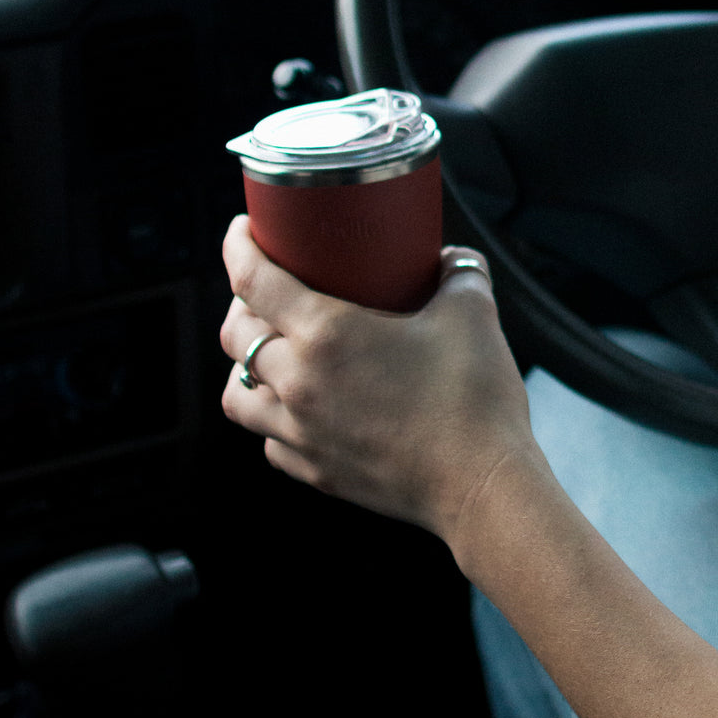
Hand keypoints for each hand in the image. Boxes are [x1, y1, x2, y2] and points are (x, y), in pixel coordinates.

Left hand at [219, 216, 536, 544]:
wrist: (483, 486)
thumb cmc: (474, 401)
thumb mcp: (472, 313)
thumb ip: (459, 272)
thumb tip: (450, 260)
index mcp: (326, 335)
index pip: (252, 280)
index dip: (238, 245)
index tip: (242, 230)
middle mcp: (299, 383)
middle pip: (234, 335)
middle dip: (241, 304)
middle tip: (267, 290)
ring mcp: (301, 433)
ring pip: (236, 393)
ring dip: (245, 366)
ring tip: (272, 352)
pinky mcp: (315, 472)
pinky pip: (269, 439)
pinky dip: (273, 416)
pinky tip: (301, 406)